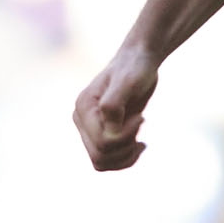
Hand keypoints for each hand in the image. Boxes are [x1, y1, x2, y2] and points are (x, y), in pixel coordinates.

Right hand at [73, 43, 155, 170]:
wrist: (139, 60)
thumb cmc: (135, 68)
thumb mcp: (128, 82)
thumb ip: (113, 105)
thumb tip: (109, 130)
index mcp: (83, 108)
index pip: (103, 142)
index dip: (126, 136)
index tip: (142, 118)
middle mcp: (81, 120)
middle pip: (100, 156)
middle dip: (125, 148)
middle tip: (140, 126)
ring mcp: (89, 128)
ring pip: (101, 162)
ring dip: (125, 157)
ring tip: (141, 142)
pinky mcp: (100, 133)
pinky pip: (107, 160)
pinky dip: (125, 158)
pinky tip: (140, 144)